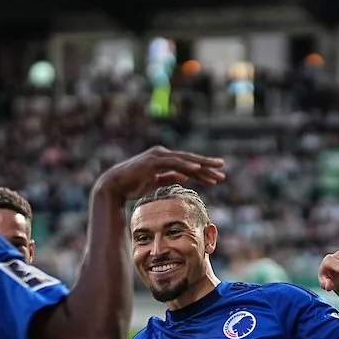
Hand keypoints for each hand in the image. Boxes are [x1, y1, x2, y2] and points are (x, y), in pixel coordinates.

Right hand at [95, 146, 225, 200]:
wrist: (115, 184)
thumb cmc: (132, 184)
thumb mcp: (154, 182)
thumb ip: (168, 177)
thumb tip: (184, 176)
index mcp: (164, 159)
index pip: (187, 165)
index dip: (202, 171)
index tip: (216, 177)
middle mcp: (163, 154)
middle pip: (189, 160)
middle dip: (207, 165)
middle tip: (223, 169)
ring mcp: (158, 155)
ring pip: (184, 160)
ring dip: (201, 164)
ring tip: (215, 169)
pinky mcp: (153, 160)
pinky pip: (173, 162)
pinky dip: (185, 164)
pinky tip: (196, 167)